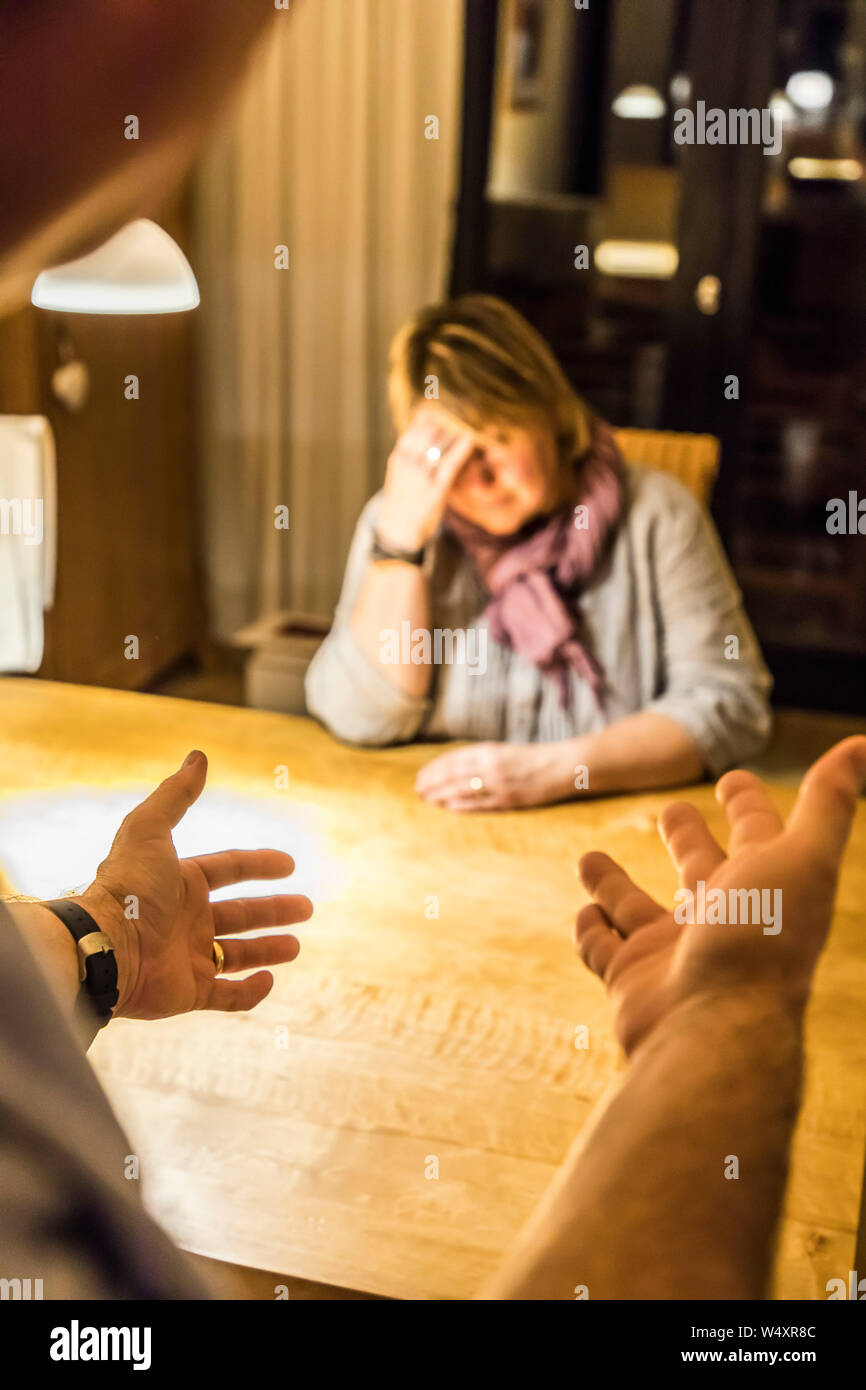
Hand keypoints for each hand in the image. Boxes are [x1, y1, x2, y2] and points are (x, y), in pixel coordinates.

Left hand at [74, 750, 312, 1019]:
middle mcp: (185, 919)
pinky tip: (269, 980)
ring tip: (295, 947)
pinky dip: (250, 992)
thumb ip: (175, 796)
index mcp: (180, 883)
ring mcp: (187, 957)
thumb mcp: (149, 829)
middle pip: (239, 913)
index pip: (228, 869)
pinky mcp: (188, 992)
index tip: (289, 864)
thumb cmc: (127, 887)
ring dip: (267, 949)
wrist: (106, 946)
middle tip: (307, 907)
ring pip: (236, 954)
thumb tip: (198, 756)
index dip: (259, 864)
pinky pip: (226, 996)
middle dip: (274, 910)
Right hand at [376, 405, 477, 552]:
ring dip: (457, 427)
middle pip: (431, 429)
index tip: (449, 398)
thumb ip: (412, 453)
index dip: (434, 409)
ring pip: (441, 442)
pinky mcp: (435, 490)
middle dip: (449, 415)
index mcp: (398, 456)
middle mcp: (408, 462)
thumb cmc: (402, 501)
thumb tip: (430, 430)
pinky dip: (462, 447)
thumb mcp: (400, 473)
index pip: (417, 424)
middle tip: (467, 402)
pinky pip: (451, 462)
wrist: (397, 532)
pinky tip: (472, 437)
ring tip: (472, 415)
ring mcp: (421, 476)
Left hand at [416, 741, 572, 810]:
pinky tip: (449, 806)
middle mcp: (491, 765)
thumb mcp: (504, 752)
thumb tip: (455, 767)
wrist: (562, 766)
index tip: (421, 775)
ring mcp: (500, 784)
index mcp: (489, 751)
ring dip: (442, 794)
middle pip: (453, 774)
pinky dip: (463, 805)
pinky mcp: (509, 800)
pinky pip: (481, 804)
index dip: (434, 768)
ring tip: (427, 799)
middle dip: (432, 782)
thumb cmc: (532, 759)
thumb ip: (481, 758)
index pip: (453, 759)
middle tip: (417, 790)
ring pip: (462, 789)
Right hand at [575, 736, 865, 1054]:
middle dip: (685, 838)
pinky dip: (590, 931)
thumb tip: (860, 742)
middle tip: (670, 812)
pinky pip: (603, 950)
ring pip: (637, 908)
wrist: (713, 1032)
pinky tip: (583, 914)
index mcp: (762, 886)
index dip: (748, 803)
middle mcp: (720, 919)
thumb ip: (828, 803)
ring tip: (589, 858)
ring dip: (613, 883)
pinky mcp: (630, 979)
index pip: (757, 833)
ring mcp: (672, 951)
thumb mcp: (802, 858)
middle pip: (700, 869)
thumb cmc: (763, 942)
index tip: (733, 779)